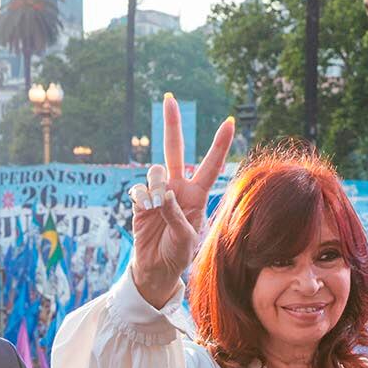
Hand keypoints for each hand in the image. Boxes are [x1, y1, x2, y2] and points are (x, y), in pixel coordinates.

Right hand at [127, 93, 233, 308]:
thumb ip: (176, 217)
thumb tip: (162, 196)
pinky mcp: (139, 202)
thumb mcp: (186, 241)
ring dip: (155, 184)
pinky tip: (145, 210)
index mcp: (197, 195)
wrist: (156, 270)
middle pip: (175, 150)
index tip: (230, 121)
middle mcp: (177, 188)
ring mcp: (157, 193)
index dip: (219, 144)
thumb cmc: (179, 256)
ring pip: (154, 171)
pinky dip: (141, 198)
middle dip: (172, 124)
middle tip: (169, 98)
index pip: (210, 165)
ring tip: (157, 206)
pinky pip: (138, 189)